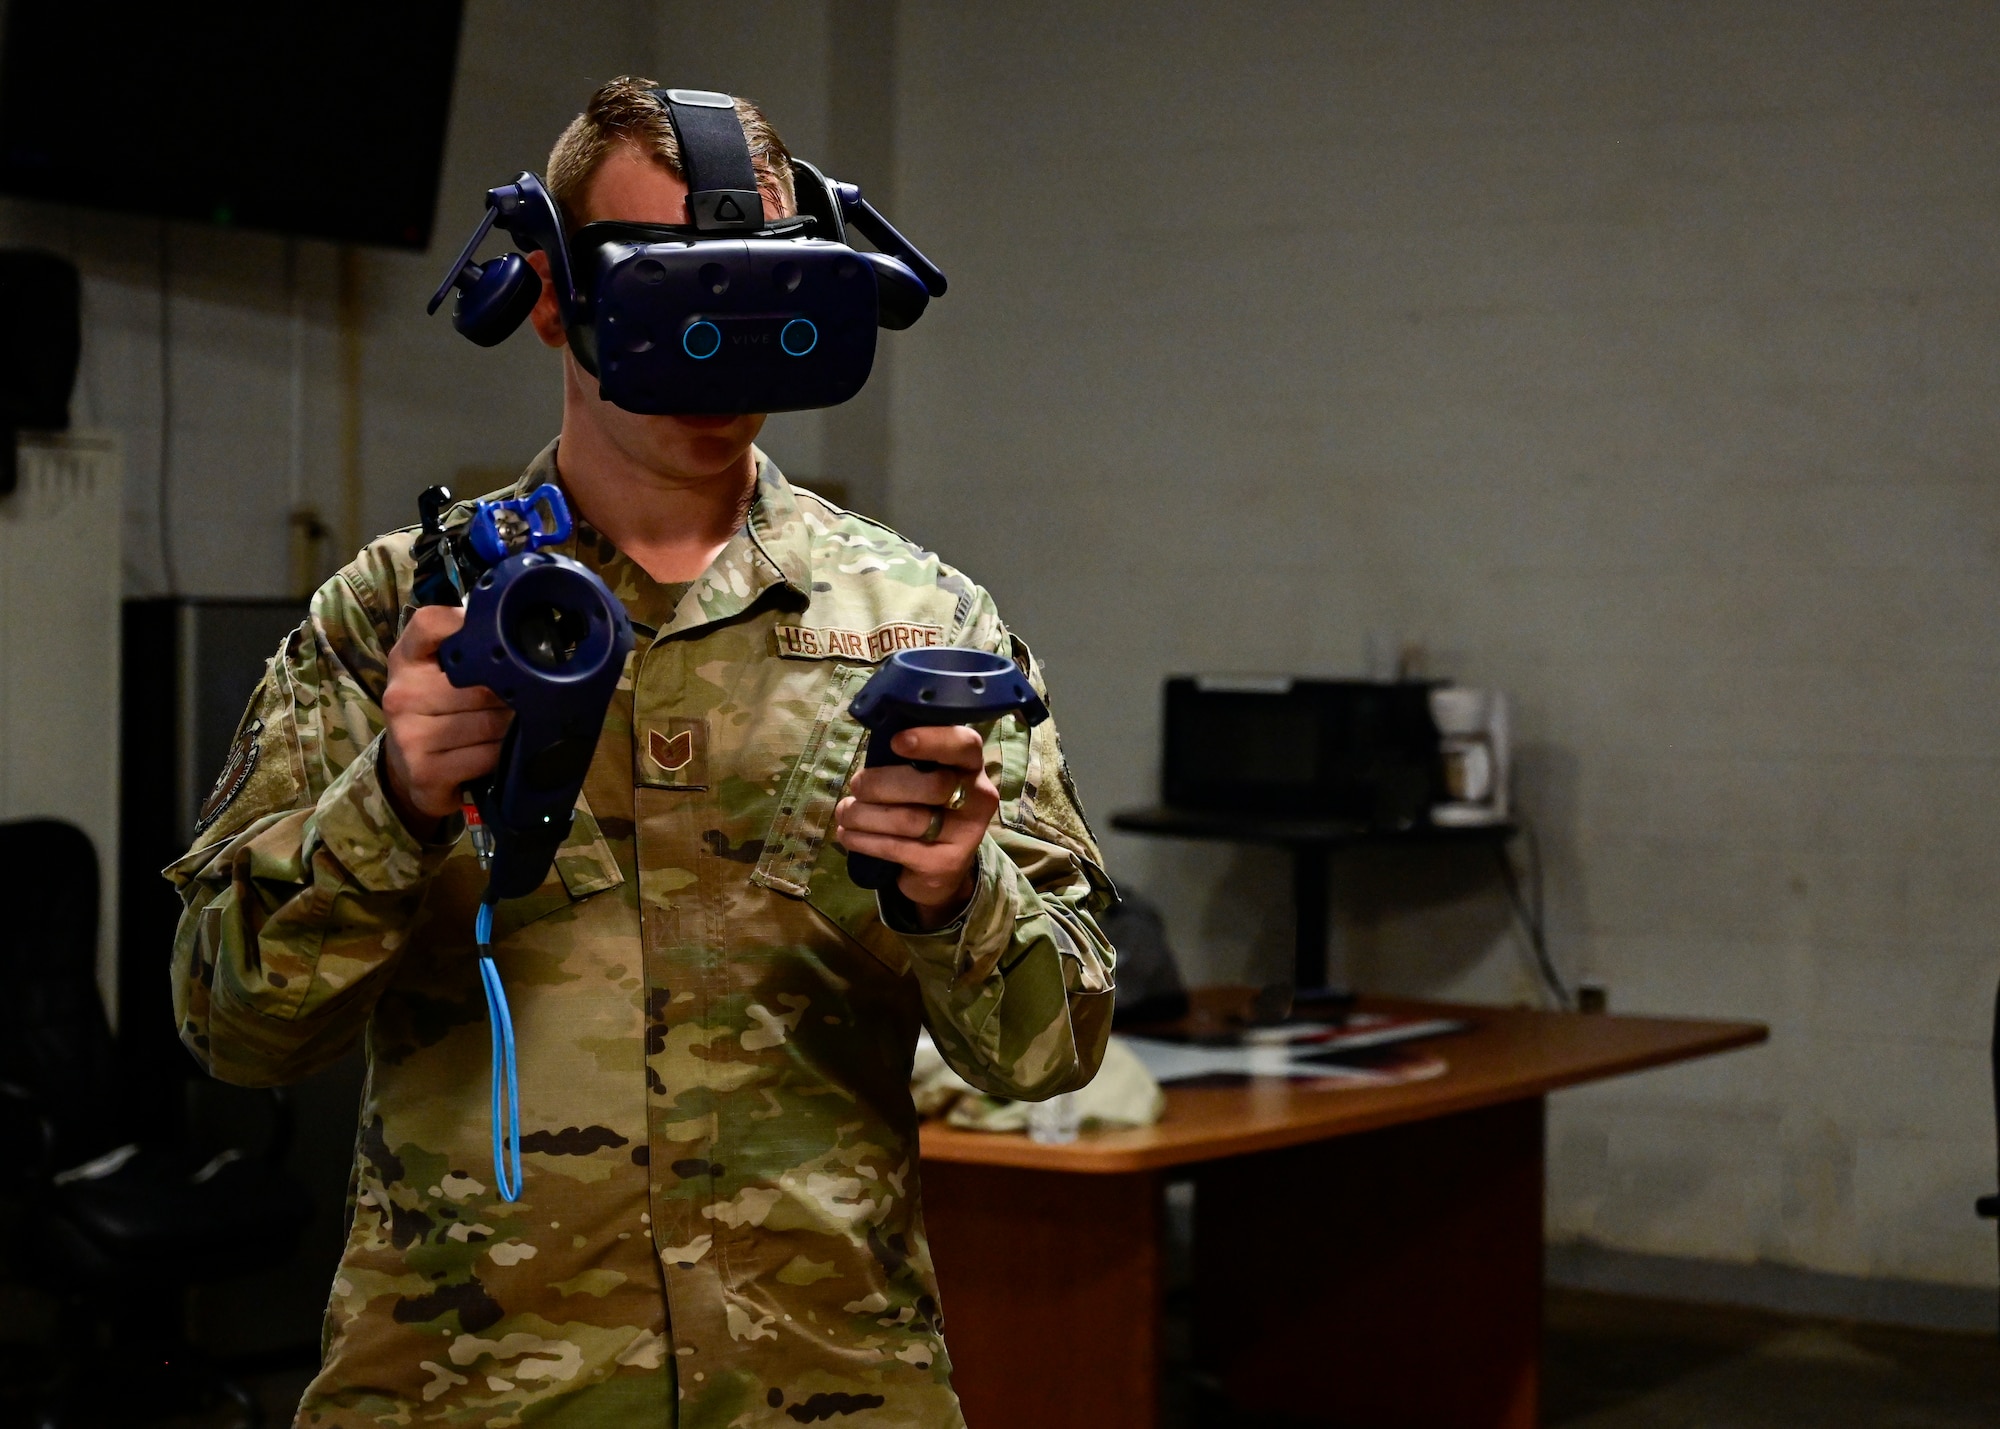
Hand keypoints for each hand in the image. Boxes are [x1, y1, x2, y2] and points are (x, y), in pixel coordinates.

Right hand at [381, 605, 512, 835]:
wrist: (411, 769)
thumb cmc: (435, 709)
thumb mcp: (439, 671)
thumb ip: (466, 647)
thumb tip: (519, 631)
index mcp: (406, 659)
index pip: (431, 623)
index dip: (466, 623)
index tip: (495, 636)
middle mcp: (401, 695)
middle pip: (482, 685)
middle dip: (509, 696)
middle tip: (515, 701)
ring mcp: (409, 736)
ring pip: (490, 723)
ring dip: (508, 728)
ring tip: (505, 728)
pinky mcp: (425, 773)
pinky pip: (487, 756)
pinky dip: (500, 757)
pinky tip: (493, 755)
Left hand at [834, 726, 998, 928]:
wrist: (939, 870)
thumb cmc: (924, 808)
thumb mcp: (925, 778)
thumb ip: (909, 760)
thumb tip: (873, 741)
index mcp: (971, 767)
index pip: (964, 745)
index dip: (931, 740)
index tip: (896, 742)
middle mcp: (978, 799)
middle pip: (933, 785)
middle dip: (882, 783)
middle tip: (856, 786)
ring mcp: (965, 835)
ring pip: (908, 819)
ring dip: (864, 814)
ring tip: (845, 813)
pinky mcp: (944, 864)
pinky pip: (896, 847)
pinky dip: (864, 840)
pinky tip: (847, 835)